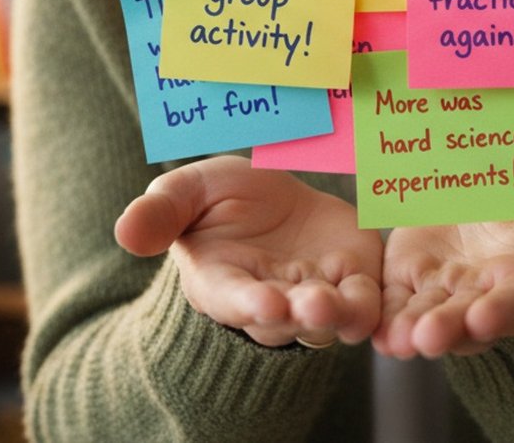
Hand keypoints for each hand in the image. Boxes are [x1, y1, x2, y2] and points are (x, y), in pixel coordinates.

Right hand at [115, 156, 382, 347]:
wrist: (272, 195)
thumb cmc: (219, 201)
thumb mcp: (187, 194)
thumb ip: (161, 213)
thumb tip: (124, 233)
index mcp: (225, 283)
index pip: (235, 300)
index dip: (248, 304)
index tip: (262, 303)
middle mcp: (272, 300)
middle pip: (290, 317)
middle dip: (302, 313)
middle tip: (313, 303)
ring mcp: (317, 293)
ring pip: (335, 317)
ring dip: (342, 313)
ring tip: (346, 299)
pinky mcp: (356, 279)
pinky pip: (370, 299)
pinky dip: (378, 301)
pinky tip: (389, 294)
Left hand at [373, 170, 513, 358]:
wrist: (484, 182)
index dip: (503, 312)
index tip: (486, 318)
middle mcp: (484, 298)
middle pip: (465, 320)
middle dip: (448, 329)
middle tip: (428, 337)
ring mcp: (442, 293)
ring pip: (424, 317)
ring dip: (409, 331)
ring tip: (396, 340)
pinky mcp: (406, 281)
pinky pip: (391, 303)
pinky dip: (380, 316)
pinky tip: (367, 326)